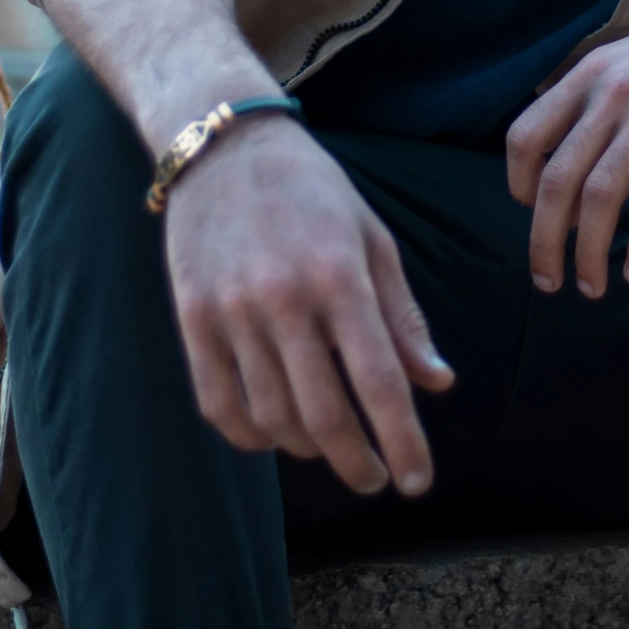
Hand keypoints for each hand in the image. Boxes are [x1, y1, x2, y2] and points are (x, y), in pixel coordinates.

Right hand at [163, 115, 453, 495]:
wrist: (225, 147)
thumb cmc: (313, 191)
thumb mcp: (372, 238)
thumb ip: (403, 316)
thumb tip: (437, 383)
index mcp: (340, 275)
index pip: (379, 380)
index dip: (402, 440)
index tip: (417, 481)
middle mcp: (285, 298)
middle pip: (325, 414)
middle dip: (358, 463)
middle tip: (376, 480)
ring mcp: (232, 311)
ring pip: (272, 419)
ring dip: (308, 450)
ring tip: (331, 448)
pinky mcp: (192, 319)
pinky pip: (219, 405)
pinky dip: (250, 436)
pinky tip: (275, 436)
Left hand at [506, 0, 628, 299]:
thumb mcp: (628, 64)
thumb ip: (592, 104)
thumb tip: (562, 169)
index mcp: (589, 72)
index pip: (525, 135)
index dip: (519, 184)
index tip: (533, 215)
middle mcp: (613, 89)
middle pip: (558, 178)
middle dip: (545, 240)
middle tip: (548, 280)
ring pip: (601, 195)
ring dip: (589, 253)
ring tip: (591, 286)